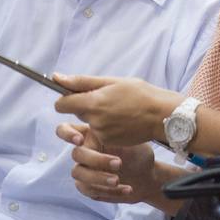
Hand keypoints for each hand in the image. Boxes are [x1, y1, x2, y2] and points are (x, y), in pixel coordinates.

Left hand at [53, 74, 182, 145]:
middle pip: (77, 112)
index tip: (74, 93)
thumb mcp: (112, 82)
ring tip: (119, 108)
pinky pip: (100, 132)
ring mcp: (102, 134)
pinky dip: (107, 126)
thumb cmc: (140, 94)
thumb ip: (82, 82)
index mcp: (93, 103)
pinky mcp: (109, 142)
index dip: (65, 98)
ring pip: (90, 122)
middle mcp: (94, 121)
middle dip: (86, 105)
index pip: (61, 105)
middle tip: (107, 97)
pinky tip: (123, 119)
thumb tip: (57, 77)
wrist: (162, 116)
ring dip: (98, 115)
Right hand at [56, 122, 157, 203]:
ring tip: (118, 180)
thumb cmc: (138, 153)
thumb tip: (106, 128)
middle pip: (76, 154)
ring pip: (78, 174)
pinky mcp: (89, 187)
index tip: (80, 140)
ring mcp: (85, 170)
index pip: (65, 129)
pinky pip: (89, 190)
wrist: (147, 176)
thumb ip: (115, 133)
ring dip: (98, 178)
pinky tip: (127, 189)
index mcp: (90, 134)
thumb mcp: (131, 139)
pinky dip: (108, 191)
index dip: (67, 134)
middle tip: (118, 163)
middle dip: (96, 160)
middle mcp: (84, 151)